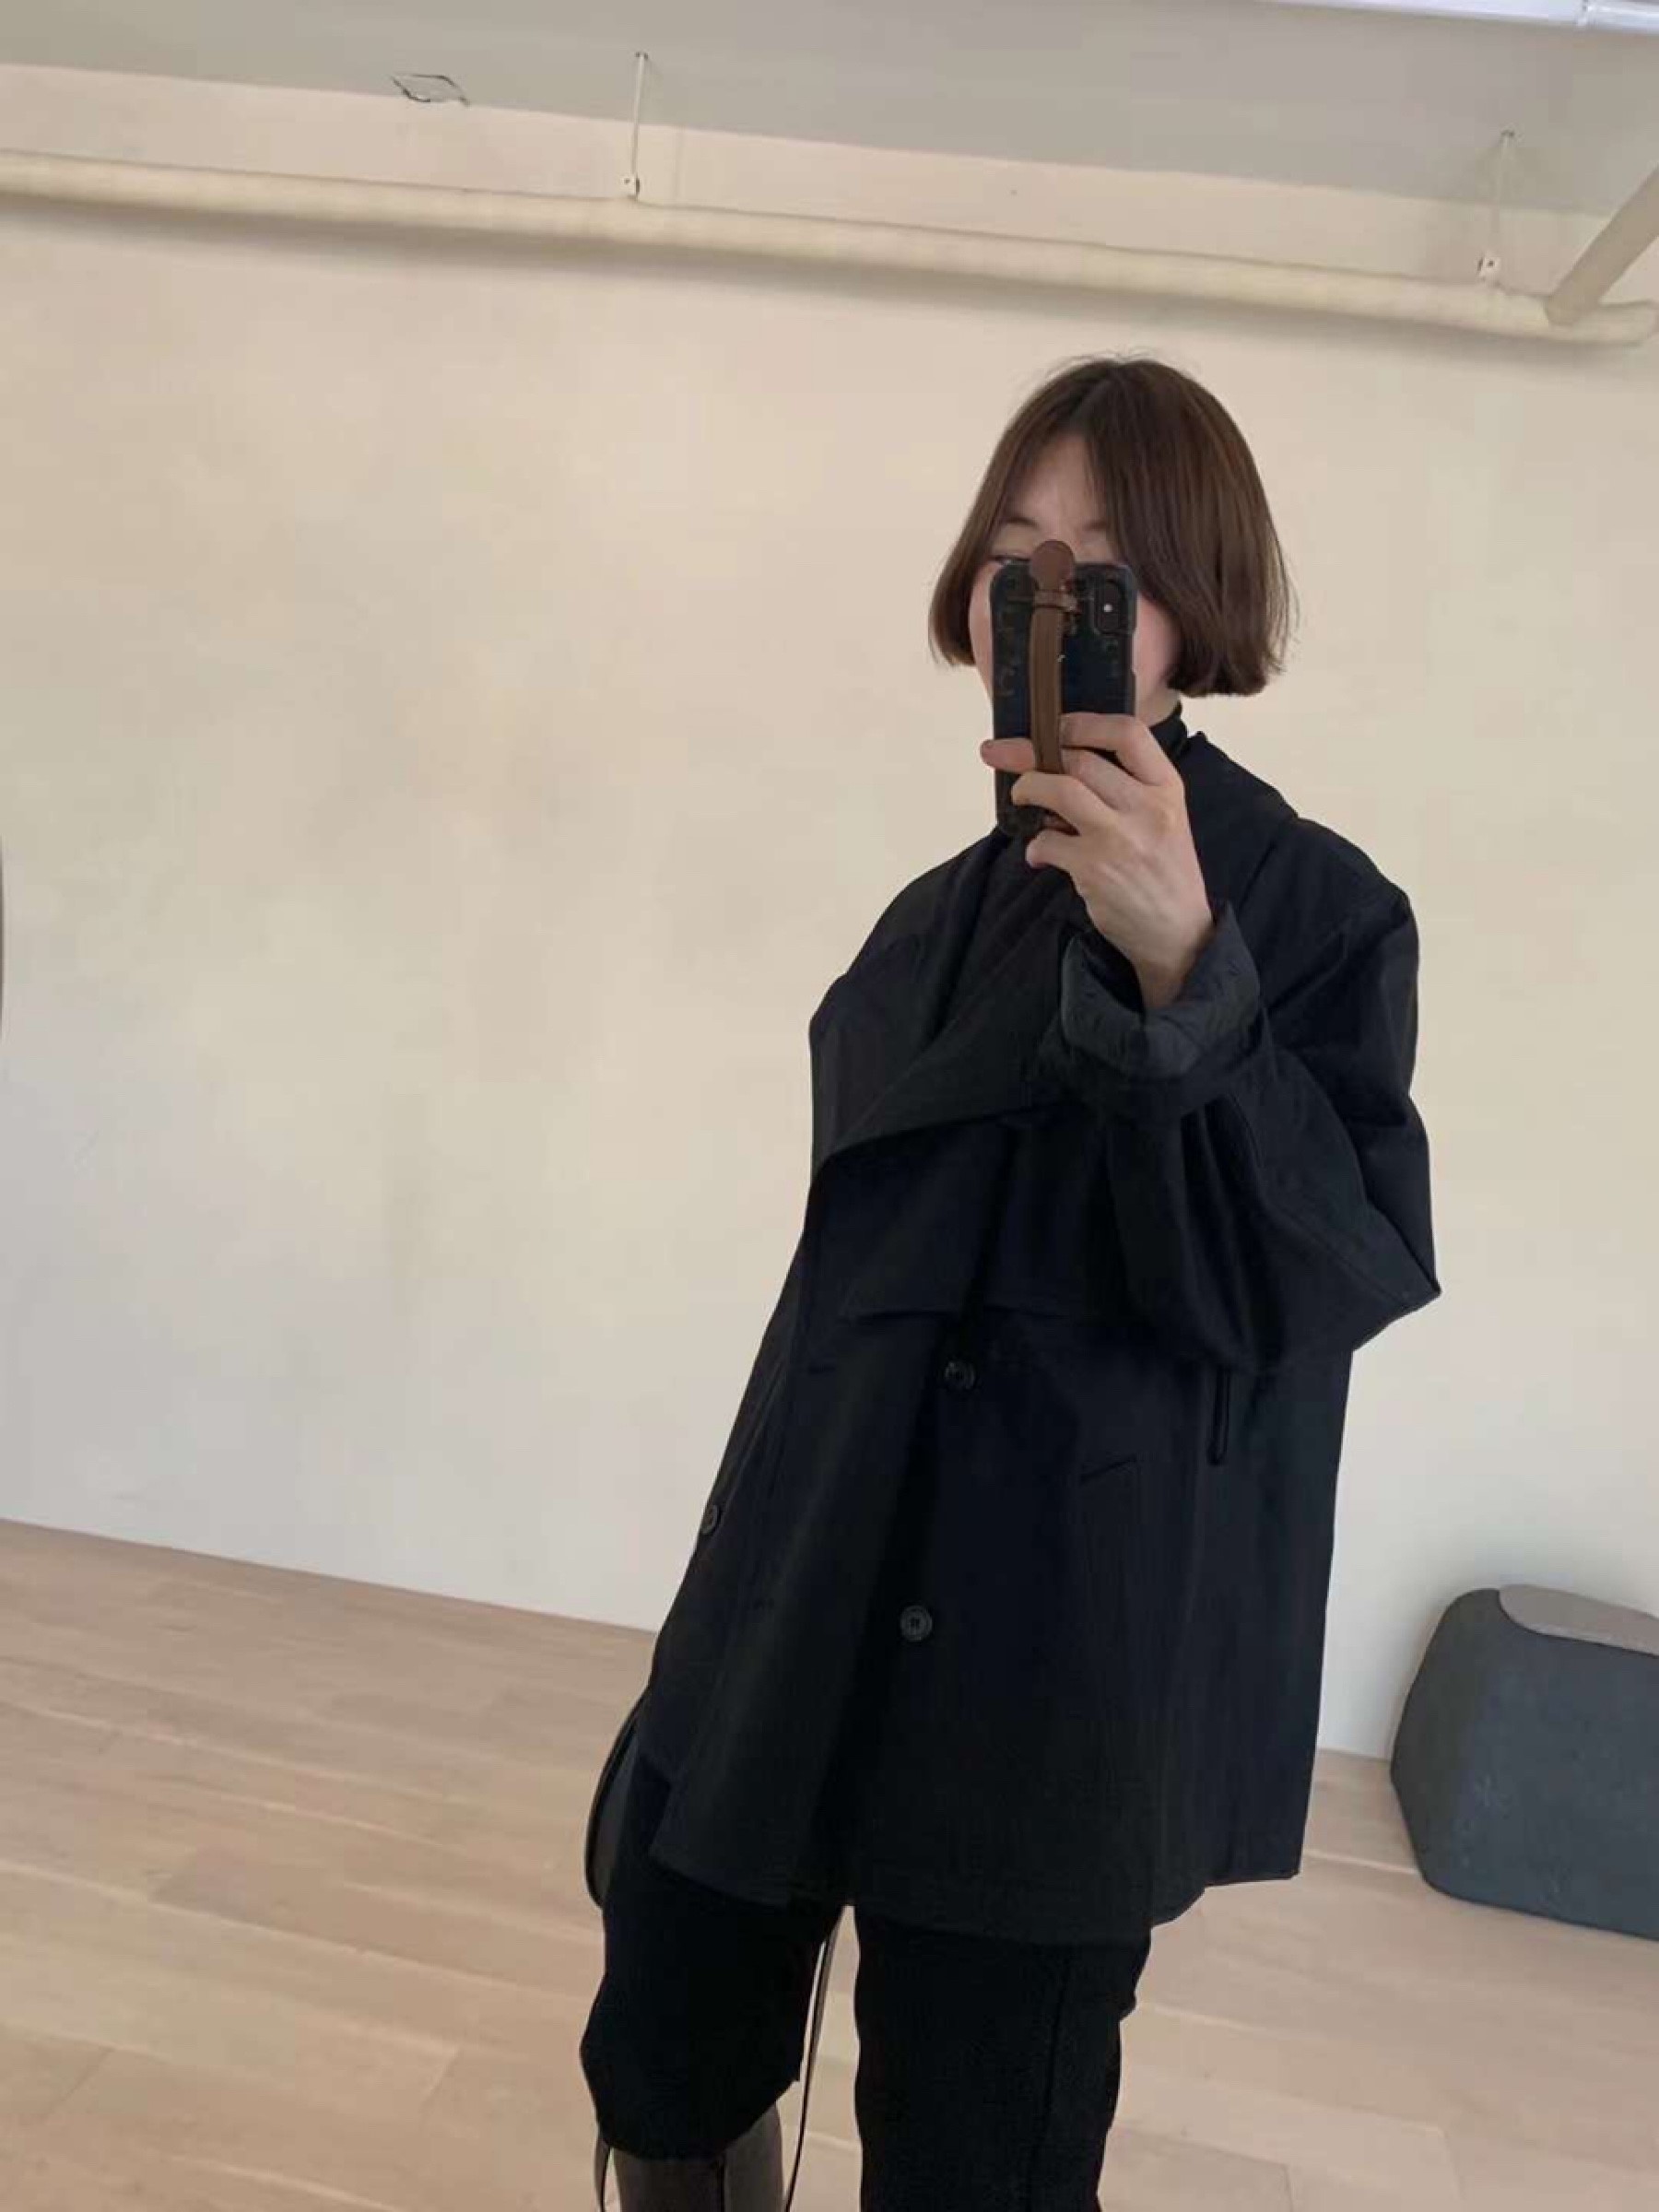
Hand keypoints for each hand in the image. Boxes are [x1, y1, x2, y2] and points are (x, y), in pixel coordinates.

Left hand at [980, 714, 1215, 1008]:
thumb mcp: (1163, 817)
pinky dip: (1036, 846)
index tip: (1053, 725)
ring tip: (1019, 796)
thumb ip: (1126, 788)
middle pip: (1079, 759)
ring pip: (1060, 791)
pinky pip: (1048, 842)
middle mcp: (1146, 807)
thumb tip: (1061, 765)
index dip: (1083, 723)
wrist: (1178, 931)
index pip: (1127, 733)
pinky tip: (1040, 855)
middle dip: (1028, 751)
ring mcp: (1120, 838)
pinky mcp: (1095, 869)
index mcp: (1166, 786)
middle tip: (998, 752)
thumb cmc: (1164, 869)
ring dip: (1028, 789)